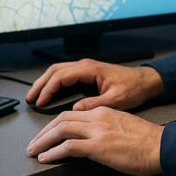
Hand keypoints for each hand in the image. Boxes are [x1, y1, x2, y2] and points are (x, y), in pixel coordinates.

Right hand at [26, 58, 163, 110]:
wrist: (145, 81)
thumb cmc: (134, 87)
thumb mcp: (115, 100)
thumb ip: (94, 104)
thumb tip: (75, 109)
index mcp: (90, 69)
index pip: (61, 76)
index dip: (48, 89)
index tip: (40, 101)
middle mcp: (86, 66)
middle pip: (55, 70)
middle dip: (40, 84)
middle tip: (30, 98)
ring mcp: (86, 68)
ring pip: (58, 70)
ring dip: (45, 82)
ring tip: (35, 95)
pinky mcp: (88, 73)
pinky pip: (65, 74)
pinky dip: (54, 82)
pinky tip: (50, 92)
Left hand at [26, 106, 163, 175]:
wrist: (161, 146)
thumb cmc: (147, 142)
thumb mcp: (123, 127)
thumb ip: (106, 128)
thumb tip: (93, 139)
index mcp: (104, 112)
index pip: (71, 113)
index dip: (54, 123)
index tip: (47, 133)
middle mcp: (98, 118)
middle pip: (61, 119)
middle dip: (44, 131)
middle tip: (33, 142)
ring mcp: (97, 131)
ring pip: (61, 129)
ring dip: (43, 140)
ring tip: (34, 150)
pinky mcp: (98, 146)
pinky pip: (69, 146)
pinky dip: (54, 151)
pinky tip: (47, 157)